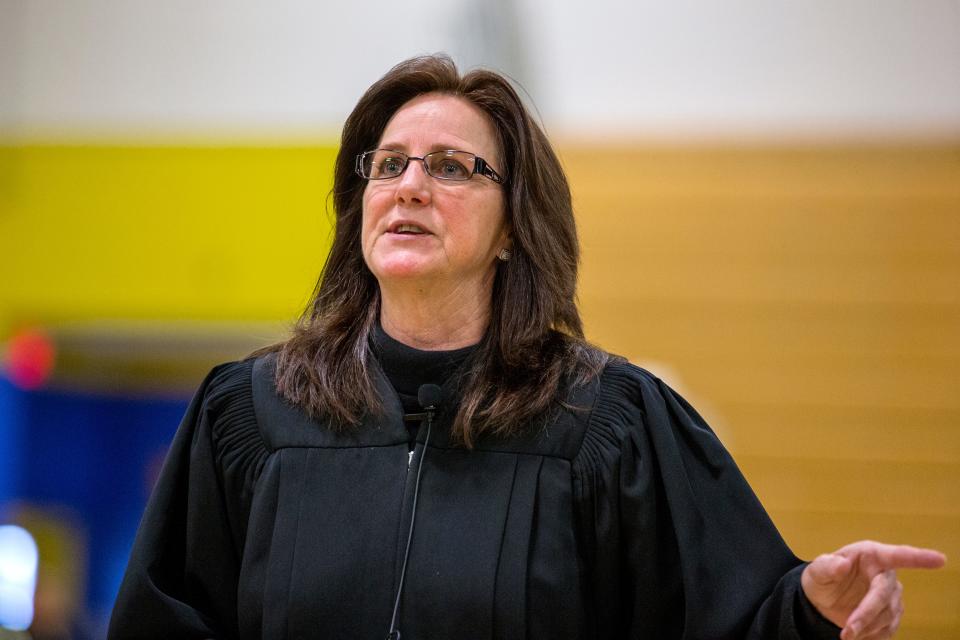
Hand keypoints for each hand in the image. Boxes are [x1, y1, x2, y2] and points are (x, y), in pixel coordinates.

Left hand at [801, 541, 945, 639]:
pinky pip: (888, 629)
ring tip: (847, 633)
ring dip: (867, 627)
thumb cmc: (824, 578)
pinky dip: (872, 634)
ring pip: (887, 615)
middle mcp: (886, 574)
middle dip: (866, 614)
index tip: (939, 559)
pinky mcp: (892, 614)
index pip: (897, 555)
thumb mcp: (817, 570)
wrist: (823, 599)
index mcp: (871, 555)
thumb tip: (841, 564)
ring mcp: (892, 595)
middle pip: (885, 595)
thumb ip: (826, 566)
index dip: (919, 558)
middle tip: (847, 630)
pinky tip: (859, 634)